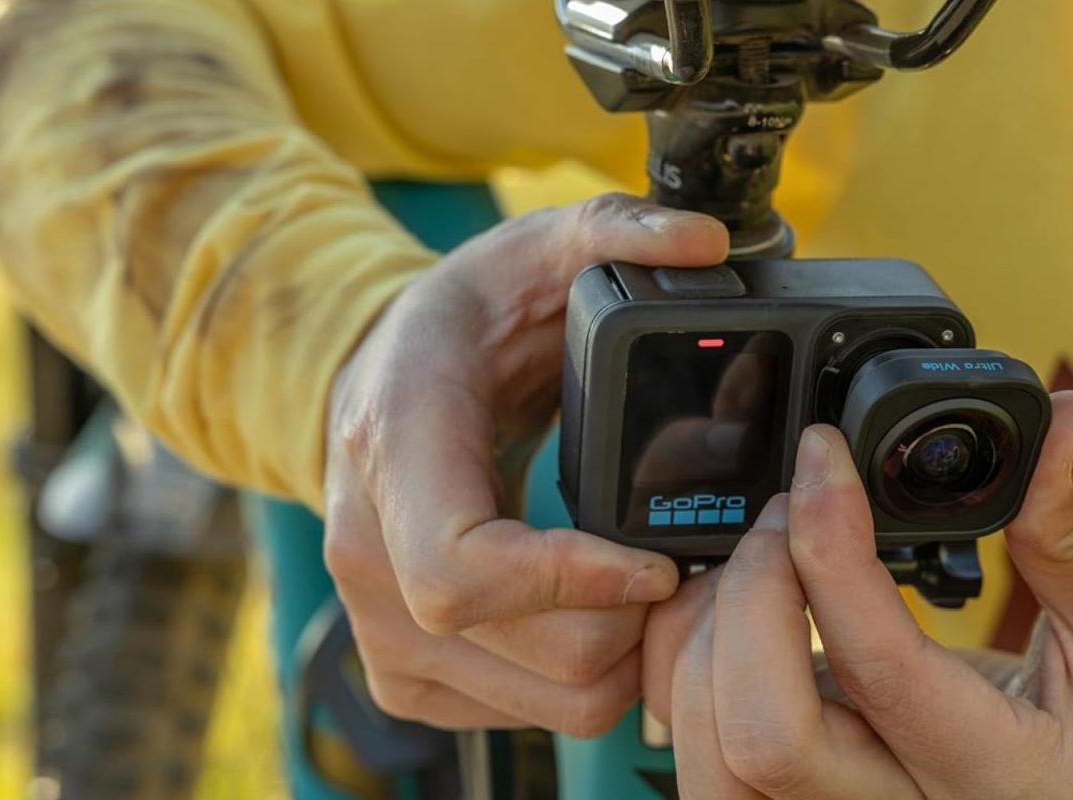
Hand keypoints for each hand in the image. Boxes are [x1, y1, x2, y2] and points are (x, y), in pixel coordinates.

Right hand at [325, 193, 728, 734]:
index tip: (655, 560)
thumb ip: (615, 232)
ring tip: (652, 590)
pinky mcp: (403, 673)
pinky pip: (520, 717)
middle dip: (633, 621)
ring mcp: (379, 626)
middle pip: (528, 652)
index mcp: (395, 448)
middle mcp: (368, 553)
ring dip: (622, 658)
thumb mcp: (528, 252)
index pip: (462, 569)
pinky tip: (599, 616)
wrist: (371, 389)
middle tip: (683, 566)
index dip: (574, 582)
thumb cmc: (457, 330)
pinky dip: (582, 682)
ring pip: (541, 701)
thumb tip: (705, 241)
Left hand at [644, 392, 1072, 797]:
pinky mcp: (820, 781)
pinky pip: (720, 739)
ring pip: (717, 754)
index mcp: (990, 771)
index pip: (877, 670)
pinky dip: (706, 658)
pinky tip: (755, 593)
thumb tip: (1056, 422)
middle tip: (788, 510)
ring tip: (769, 548)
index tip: (826, 457)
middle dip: (750, 600)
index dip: (831, 549)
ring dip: (709, 635)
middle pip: (759, 737)